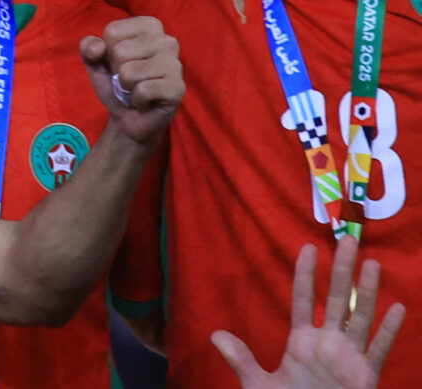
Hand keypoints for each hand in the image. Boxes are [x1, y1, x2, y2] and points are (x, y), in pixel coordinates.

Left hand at [81, 16, 182, 144]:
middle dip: (117, 70)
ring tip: (137, 88)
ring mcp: (176, 64)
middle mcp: (167, 40)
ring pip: (129, 71)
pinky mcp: (178, 87)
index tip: (118, 62)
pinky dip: (137, 99)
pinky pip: (143, 90)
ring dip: (126, 86)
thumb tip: (98, 47)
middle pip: (120, 51)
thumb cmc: (115, 82)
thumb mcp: (94, 61)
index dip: (107, 51)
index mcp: (149, 26)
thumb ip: (88, 46)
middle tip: (129, 79)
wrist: (128, 117)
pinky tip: (146, 100)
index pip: (112, 31)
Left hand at [212, 238, 406, 388]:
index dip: (305, 274)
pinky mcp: (366, 374)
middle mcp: (327, 343)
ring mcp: (348, 357)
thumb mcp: (260, 384)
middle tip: (348, 240)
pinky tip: (398, 308)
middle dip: (341, 271)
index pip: (302, 298)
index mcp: (301, 341)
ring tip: (372, 264)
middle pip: (335, 299)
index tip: (308, 247)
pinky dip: (389, 330)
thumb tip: (214, 335)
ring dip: (366, 292)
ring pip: (360, 317)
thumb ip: (241, 360)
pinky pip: (379, 349)